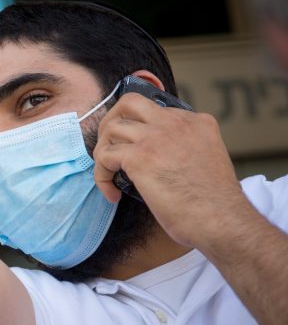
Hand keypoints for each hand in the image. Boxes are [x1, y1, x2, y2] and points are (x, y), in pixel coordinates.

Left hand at [92, 92, 245, 247]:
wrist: (222, 221)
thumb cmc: (212, 204)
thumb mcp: (203, 160)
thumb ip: (181, 148)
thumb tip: (151, 156)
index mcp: (196, 122)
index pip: (154, 109)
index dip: (136, 129)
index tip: (132, 150)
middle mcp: (177, 123)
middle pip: (129, 103)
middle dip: (110, 123)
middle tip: (108, 150)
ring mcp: (157, 137)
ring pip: (111, 129)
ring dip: (102, 153)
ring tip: (110, 176)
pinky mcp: (140, 157)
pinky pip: (104, 156)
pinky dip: (101, 176)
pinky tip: (112, 195)